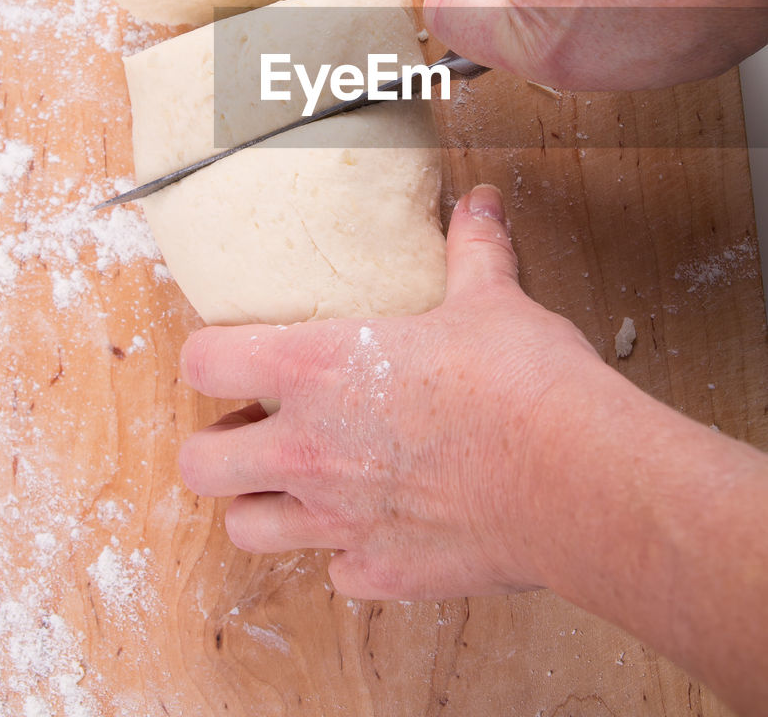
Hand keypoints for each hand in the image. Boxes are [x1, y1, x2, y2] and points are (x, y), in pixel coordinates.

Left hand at [178, 185, 602, 600]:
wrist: (575, 477)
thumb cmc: (522, 383)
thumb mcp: (491, 300)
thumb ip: (472, 250)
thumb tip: (479, 202)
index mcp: (316, 368)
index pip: (203, 361)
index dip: (207, 355)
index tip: (230, 356)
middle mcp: (309, 449)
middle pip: (199, 466)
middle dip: (216, 449)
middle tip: (254, 430)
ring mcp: (339, 521)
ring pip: (247, 530)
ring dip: (263, 506)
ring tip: (301, 482)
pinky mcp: (384, 573)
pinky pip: (337, 572)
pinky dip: (347, 552)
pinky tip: (381, 525)